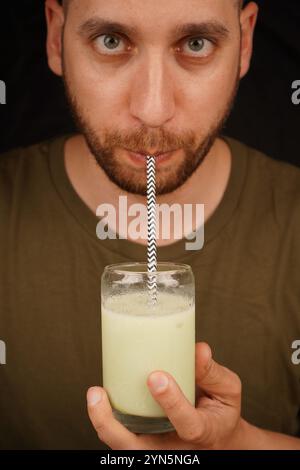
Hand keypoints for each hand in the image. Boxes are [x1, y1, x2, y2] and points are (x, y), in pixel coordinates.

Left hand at [87, 342, 242, 449]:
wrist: (217, 436)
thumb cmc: (219, 410)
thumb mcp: (227, 390)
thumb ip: (213, 371)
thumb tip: (198, 349)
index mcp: (203, 433)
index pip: (188, 425)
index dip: (172, 402)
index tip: (156, 376)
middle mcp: (175, 448)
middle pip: (137, 450)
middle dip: (112, 427)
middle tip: (98, 394)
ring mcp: (157, 449)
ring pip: (123, 446)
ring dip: (103, 422)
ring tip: (94, 394)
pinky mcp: (145, 442)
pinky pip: (122, 436)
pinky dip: (107, 419)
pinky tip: (100, 396)